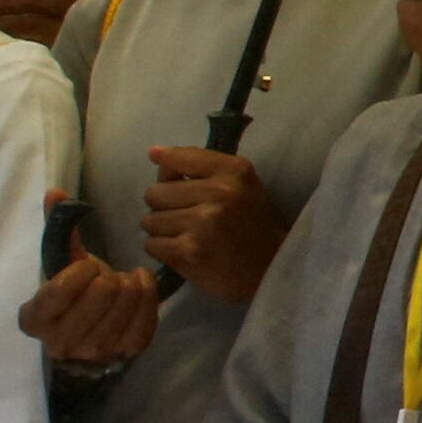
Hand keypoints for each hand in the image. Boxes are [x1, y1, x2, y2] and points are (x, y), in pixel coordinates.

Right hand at [21, 245, 161, 368]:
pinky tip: (142, 281)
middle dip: (107, 276)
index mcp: (34, 320)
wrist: (88, 328)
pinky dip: (148, 294)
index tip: (88, 267)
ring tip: (123, 280)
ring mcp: (94, 352)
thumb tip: (55, 195)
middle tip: (106, 277)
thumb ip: (57, 231)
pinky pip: (146, 319)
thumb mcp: (61, 264)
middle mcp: (60, 343)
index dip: (81, 270)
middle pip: (100, 294)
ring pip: (125, 304)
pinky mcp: (126, 353)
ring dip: (129, 284)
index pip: (61, 289)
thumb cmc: (72, 292)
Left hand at [140, 149, 286, 304]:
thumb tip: (154, 153)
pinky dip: (163, 251)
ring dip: (162, 231)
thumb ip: (200, 167)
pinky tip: (184, 251)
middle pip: (155, 192)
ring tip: (186, 236)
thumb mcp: (240, 184)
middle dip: (163, 206)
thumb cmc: (252, 223)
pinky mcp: (189, 253)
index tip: (168, 172)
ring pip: (150, 220)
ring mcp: (203, 224)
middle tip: (185, 217)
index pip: (179, 157)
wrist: (271, 268)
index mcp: (234, 171)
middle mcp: (219, 193)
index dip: (167, 164)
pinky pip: (152, 245)